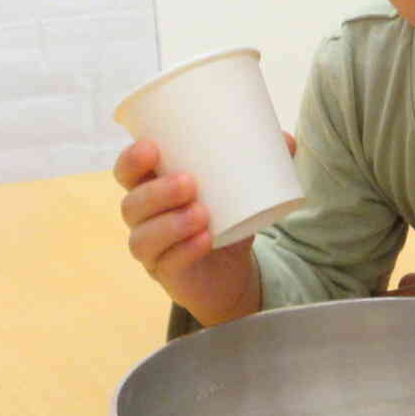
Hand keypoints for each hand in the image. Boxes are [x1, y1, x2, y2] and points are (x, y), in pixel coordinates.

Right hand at [113, 138, 263, 328]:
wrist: (233, 273)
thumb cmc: (226, 220)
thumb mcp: (241, 190)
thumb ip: (260, 163)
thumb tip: (286, 140)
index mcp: (154, 188)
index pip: (127, 172)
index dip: (131, 160)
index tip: (152, 147)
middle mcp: (145, 220)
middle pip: (132, 204)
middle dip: (156, 192)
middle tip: (189, 182)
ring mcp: (153, 250)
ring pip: (143, 237)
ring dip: (170, 223)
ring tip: (201, 213)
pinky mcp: (168, 275)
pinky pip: (167, 264)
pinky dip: (185, 250)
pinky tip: (204, 240)